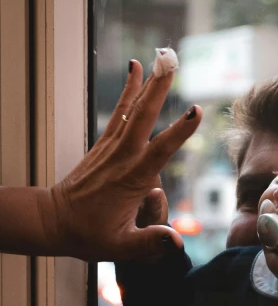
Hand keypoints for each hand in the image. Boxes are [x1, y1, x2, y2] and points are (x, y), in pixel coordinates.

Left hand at [41, 59, 201, 261]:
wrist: (54, 222)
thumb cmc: (89, 236)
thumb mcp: (120, 247)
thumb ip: (149, 244)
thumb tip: (177, 241)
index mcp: (131, 180)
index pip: (159, 152)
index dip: (178, 132)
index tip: (194, 111)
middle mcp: (122, 158)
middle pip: (142, 117)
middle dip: (159, 89)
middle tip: (172, 61)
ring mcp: (111, 149)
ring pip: (131, 110)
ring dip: (148, 83)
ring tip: (161, 58)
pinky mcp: (104, 145)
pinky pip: (118, 113)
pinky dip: (128, 91)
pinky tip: (136, 71)